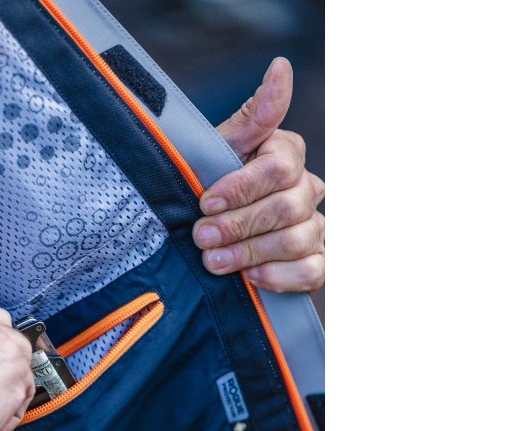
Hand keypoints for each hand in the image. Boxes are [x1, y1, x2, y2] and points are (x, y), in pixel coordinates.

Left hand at [193, 57, 324, 291]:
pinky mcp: (315, 263)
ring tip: (214, 262)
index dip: (241, 188)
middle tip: (202, 238)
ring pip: (296, 240)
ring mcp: (314, 226)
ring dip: (250, 253)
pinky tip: (249, 278)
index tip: (206, 202)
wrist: (200, 235)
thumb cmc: (208, 185)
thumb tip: (281, 67)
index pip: (279, 168)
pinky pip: (311, 271)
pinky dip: (278, 277)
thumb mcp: (217, 150)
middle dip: (238, 225)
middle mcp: (307, 187)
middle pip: (286, 207)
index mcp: (286, 153)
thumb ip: (253, 117)